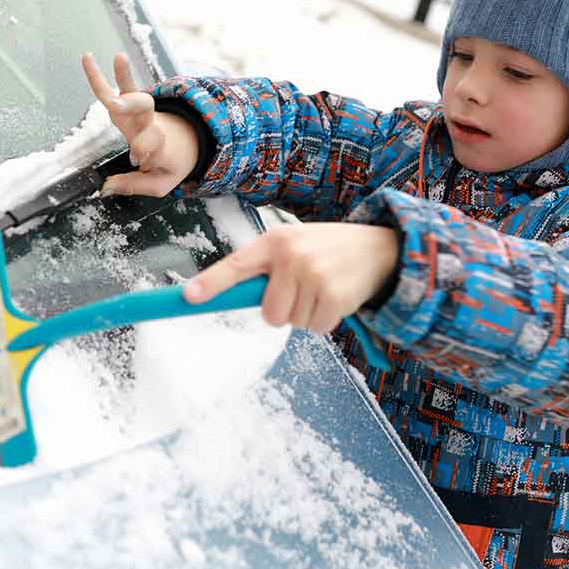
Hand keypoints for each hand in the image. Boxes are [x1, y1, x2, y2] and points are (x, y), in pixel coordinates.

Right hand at [82, 52, 199, 196]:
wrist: (187, 144)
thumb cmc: (171, 164)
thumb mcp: (160, 184)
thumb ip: (133, 186)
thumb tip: (105, 187)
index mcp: (160, 146)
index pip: (152, 142)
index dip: (143, 148)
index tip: (138, 160)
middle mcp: (149, 125)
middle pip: (144, 110)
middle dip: (131, 105)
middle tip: (117, 104)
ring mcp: (140, 114)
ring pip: (131, 94)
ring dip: (124, 77)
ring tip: (118, 58)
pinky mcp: (131, 106)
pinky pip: (118, 88)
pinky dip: (104, 75)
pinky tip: (88, 58)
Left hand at [184, 223, 399, 332]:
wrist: (379, 247)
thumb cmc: (327, 249)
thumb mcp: (295, 244)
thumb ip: (267, 267)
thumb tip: (231, 297)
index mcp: (275, 242)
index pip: (236, 265)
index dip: (211, 283)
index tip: (189, 297)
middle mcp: (292, 256)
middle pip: (268, 313)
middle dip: (284, 310)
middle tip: (304, 289)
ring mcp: (314, 275)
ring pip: (293, 322)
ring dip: (308, 313)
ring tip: (324, 288)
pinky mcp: (335, 295)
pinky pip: (316, 327)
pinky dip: (326, 319)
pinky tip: (337, 296)